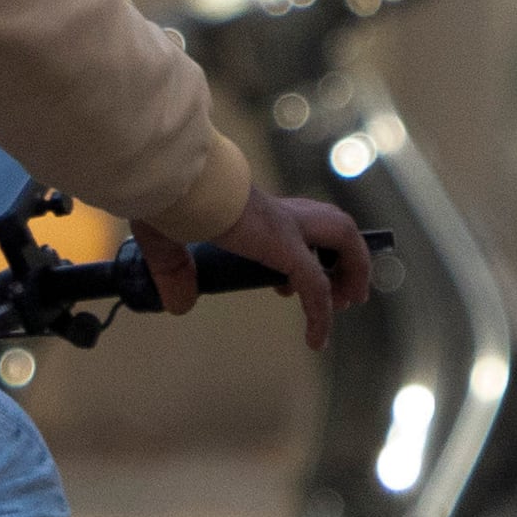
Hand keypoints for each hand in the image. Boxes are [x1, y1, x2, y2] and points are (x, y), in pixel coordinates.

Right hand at [136, 194, 374, 350]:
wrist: (171, 175)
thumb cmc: (165, 195)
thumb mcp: (166, 237)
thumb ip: (174, 270)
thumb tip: (179, 305)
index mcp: (257, 207)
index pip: (296, 222)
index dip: (304, 252)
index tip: (284, 287)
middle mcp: (279, 212)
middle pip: (334, 224)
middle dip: (348, 256)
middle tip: (345, 293)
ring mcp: (285, 225)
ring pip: (343, 239)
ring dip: (352, 272)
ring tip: (347, 306)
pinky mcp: (283, 244)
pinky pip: (315, 285)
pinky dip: (321, 315)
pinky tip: (315, 341)